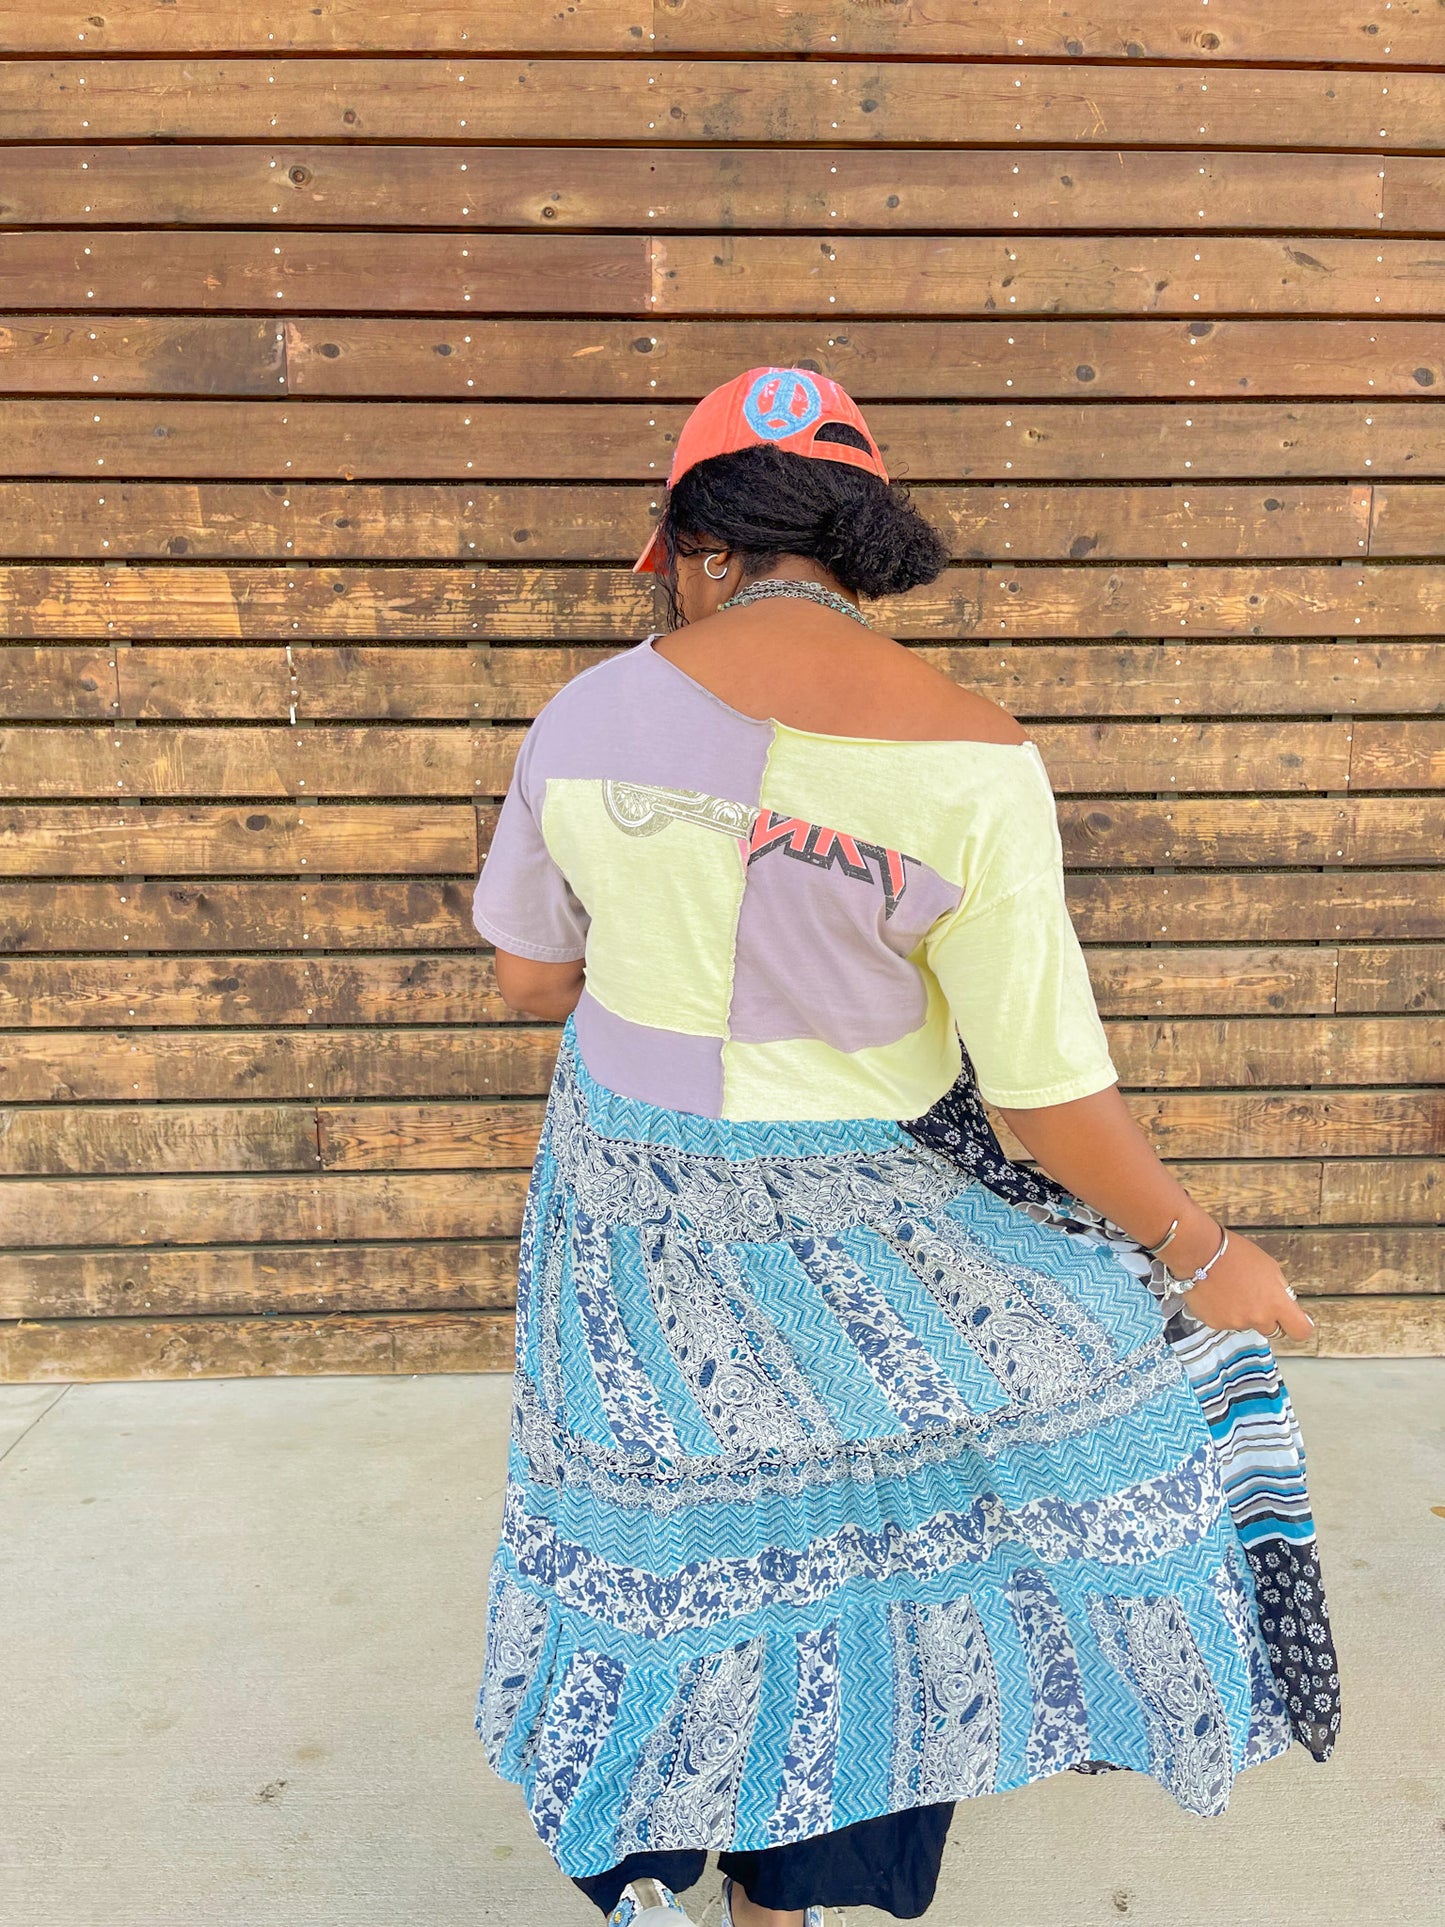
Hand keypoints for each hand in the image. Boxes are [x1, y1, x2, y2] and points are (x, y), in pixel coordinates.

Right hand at [1175, 1229, 1313, 1342]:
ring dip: (1242, 1313)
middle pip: (1271, 1330)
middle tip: (1254, 1298)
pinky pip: (1225, 1322)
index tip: (1294, 1320)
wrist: (1199, 1252)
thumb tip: (1283, 1301)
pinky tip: (1215, 1293)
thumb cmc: (1234, 1253)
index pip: (1300, 1331)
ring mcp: (1235, 1323)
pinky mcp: (1215, 1324)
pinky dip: (1222, 1312)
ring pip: (1245, 1324)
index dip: (1298, 1326)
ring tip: (1229, 1289)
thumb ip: (1278, 1289)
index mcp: (1276, 1303)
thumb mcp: (1269, 1266)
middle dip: (1266, 1317)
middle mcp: (1257, 1318)